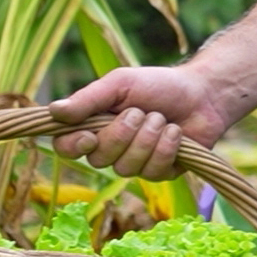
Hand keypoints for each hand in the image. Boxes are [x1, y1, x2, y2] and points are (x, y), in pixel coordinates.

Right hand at [51, 64, 238, 177]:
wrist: (202, 94)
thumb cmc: (157, 85)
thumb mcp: (121, 83)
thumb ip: (89, 98)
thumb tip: (54, 111)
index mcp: (94, 126)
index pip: (66, 148)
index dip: (73, 146)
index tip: (89, 135)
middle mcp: (110, 149)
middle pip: (99, 159)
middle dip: (124, 133)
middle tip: (141, 111)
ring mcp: (135, 164)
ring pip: (126, 168)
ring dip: (148, 139)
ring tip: (162, 119)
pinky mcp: (160, 173)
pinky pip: (153, 172)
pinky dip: (167, 147)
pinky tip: (176, 133)